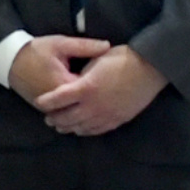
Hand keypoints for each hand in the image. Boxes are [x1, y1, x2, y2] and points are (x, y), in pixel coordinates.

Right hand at [9, 35, 108, 104]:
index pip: (91, 91)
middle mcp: (57, 102)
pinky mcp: (44, 109)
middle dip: (95, 98)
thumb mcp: (60, 44)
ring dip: (84, 106)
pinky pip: (63, 113)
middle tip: (109, 91)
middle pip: (84, 105)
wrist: (9, 60)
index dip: (102, 84)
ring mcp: (49, 108)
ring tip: (99, 99)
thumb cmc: (35, 50)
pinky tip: (82, 103)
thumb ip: (84, 46)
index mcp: (64, 85)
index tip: (111, 76)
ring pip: (73, 112)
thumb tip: (107, 46)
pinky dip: (72, 109)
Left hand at [31, 43, 169, 136]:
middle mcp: (93, 105)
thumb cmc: (122, 59)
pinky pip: (97, 130)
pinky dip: (86, 130)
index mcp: (86, 87)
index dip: (46, 102)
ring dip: (69, 127)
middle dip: (55, 119)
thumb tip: (72, 80)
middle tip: (48, 119)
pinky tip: (81, 129)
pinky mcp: (117, 120)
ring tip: (61, 126)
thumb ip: (82, 72)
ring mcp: (105, 115)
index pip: (58, 99)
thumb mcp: (96, 60)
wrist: (150, 69)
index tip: (39, 102)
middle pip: (67, 118)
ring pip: (81, 127)